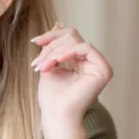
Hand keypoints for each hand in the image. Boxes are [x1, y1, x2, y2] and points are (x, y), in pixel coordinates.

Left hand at [31, 24, 112, 138]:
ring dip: (54, 51)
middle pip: (72, 36)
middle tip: (38, 62)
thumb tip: (59, 23)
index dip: (51, 36)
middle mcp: (92, 61)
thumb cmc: (52, 97)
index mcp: (81, 60)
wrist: (56, 115)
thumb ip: (54, 46)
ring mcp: (99, 65)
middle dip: (51, 45)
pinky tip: (55, 62)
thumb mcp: (49, 64)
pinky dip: (66, 52)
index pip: (69, 37)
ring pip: (75, 40)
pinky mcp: (103, 70)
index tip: (35, 41)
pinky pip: (85, 48)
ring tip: (43, 66)